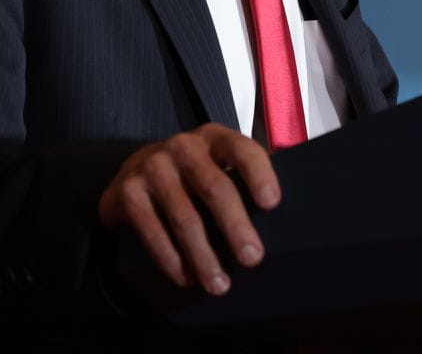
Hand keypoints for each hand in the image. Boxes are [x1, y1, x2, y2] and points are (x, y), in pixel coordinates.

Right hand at [98, 122, 279, 295]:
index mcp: (214, 138)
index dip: (258, 174)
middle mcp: (182, 146)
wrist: (134, 174)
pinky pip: (152, 229)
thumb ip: (248, 179)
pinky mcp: (128, 191)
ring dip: (204, 256)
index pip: (241, 149)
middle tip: (252, 259)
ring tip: (220, 285)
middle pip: (215, 187)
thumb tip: (294, 215)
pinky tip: (186, 278)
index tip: (272, 203)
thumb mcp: (219, 166)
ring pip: (184, 216)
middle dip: (236, 227)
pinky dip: (171, 259)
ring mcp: (153, 166)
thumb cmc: (192, 176)